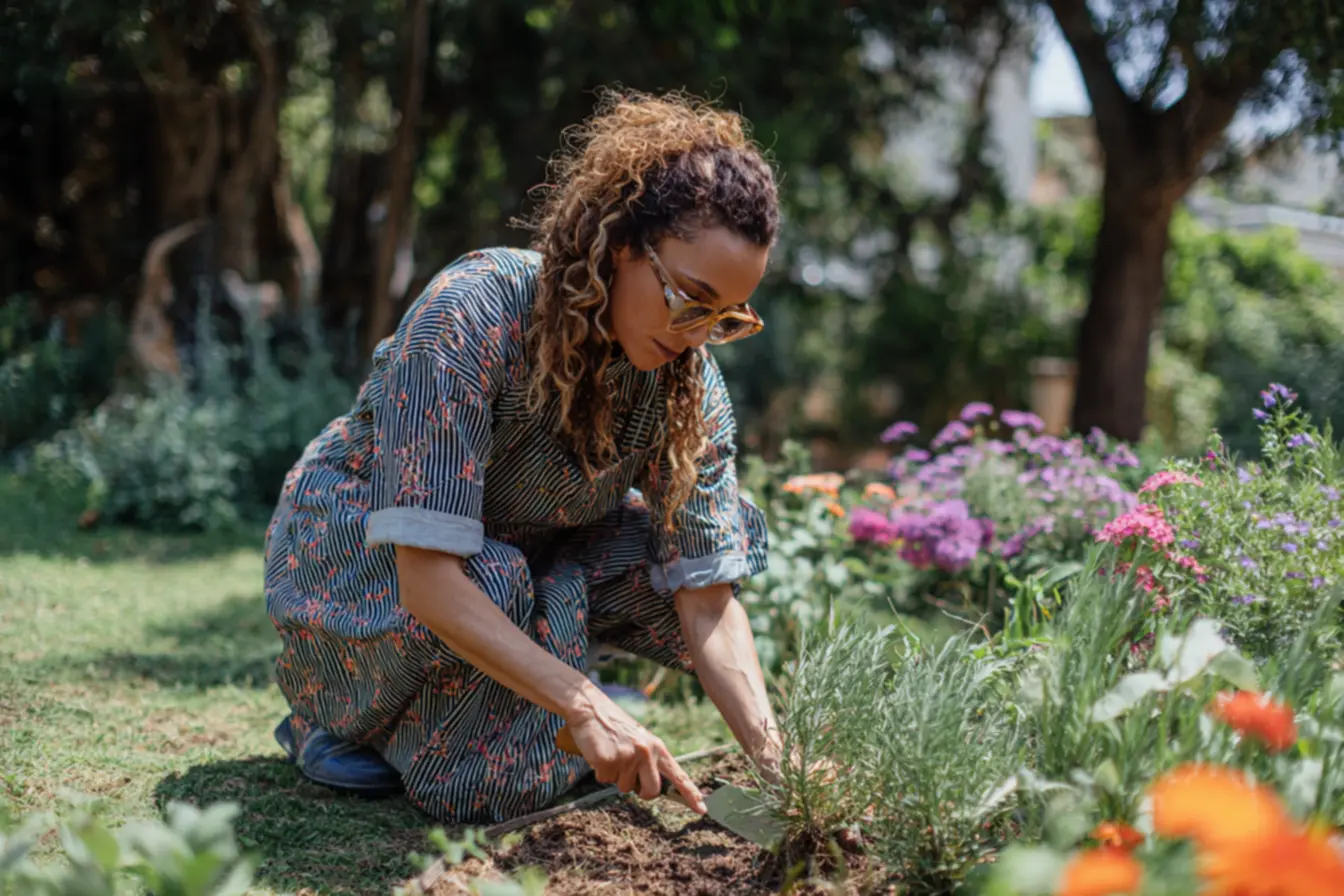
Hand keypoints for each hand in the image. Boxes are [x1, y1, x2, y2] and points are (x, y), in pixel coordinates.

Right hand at [564, 699, 705, 813]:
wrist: (590, 708)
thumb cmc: (615, 726)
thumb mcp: (640, 740)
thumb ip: (650, 761)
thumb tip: (654, 787)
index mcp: (657, 747)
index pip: (678, 774)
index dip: (690, 793)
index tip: (702, 808)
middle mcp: (645, 753)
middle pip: (651, 791)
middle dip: (641, 791)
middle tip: (629, 776)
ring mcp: (627, 757)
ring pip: (623, 787)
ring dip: (615, 776)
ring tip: (611, 753)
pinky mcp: (608, 761)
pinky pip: (604, 780)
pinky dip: (600, 771)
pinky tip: (600, 753)